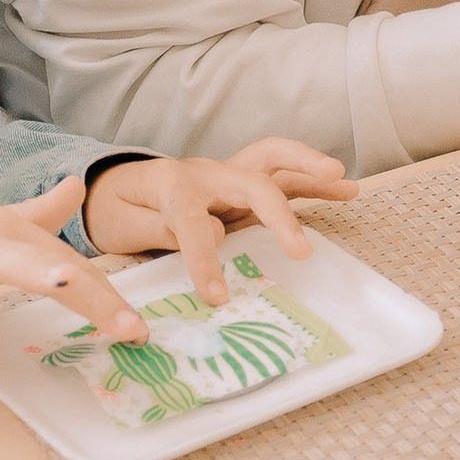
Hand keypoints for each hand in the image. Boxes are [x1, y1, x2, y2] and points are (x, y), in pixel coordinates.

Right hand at [0, 176, 141, 345]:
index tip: (138, 328)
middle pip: (48, 261)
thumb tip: (79, 185)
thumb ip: (40, 213)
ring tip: (65, 281)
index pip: (69, 263)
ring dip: (31, 270)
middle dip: (91, 290)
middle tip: (129, 326)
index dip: (106, 293)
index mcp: (13, 235)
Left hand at [83, 143, 359, 308]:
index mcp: (172, 184)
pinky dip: (312, 179)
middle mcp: (207, 172)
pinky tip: (344, 188)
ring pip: (275, 162)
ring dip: (311, 172)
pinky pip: (281, 175)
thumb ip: (158, 228)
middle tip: (301, 250)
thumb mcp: (121, 224)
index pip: (193, 221)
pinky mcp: (240, 181)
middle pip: (252, 180)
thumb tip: (215, 233)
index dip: (205, 260)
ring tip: (347, 185)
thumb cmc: (115, 208)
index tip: (217, 297)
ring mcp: (227, 173)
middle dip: (279, 213)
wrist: (112, 185)